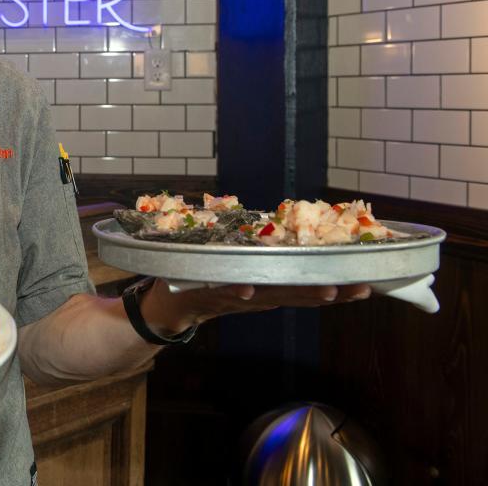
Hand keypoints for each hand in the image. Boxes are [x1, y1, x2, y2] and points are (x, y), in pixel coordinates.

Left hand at [141, 280, 371, 336]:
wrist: (169, 307)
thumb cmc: (213, 282)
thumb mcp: (247, 270)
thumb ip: (269, 257)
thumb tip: (298, 230)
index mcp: (269, 288)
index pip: (309, 288)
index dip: (339, 287)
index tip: (370, 282)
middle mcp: (257, 296)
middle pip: (297, 294)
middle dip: (328, 290)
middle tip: (357, 286)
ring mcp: (234, 296)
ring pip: (268, 295)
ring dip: (293, 291)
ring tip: (322, 287)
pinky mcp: (205, 293)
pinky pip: (222, 291)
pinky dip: (235, 290)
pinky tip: (247, 287)